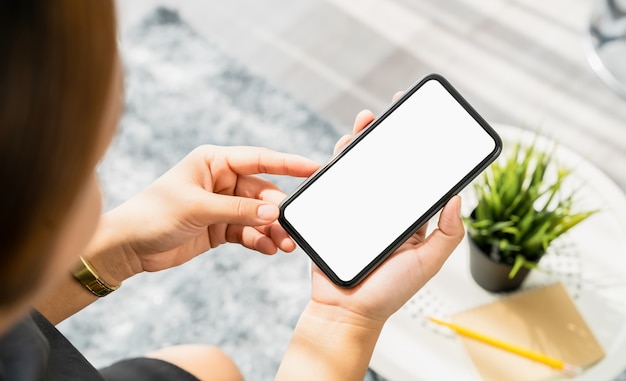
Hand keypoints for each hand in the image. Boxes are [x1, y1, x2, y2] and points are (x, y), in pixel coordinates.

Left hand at [96, 145, 318, 281]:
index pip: (258, 158)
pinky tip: (268, 249)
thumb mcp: (197, 208)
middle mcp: (221, 180)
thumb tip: (274, 212)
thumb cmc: (153, 214)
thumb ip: (237, 210)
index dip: (288, 163)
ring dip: (272, 229)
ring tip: (285, 245)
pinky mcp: (220, 227)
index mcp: (214, 162)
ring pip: (259, 215)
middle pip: (262, 193)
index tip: (314, 168)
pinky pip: (248, 232)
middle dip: (279, 211)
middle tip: (294, 229)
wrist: (129, 247)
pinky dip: (259, 240)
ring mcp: (222, 205)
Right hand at [311, 93, 464, 323]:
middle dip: (390, 137)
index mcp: (409, 221)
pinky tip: (345, 146)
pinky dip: (338, 163)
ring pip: (360, 169)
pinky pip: (335, 184)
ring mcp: (357, 210)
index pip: (417, 180)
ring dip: (364, 142)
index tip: (427, 128)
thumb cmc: (389, 293)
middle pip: (387, 167)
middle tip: (396, 108)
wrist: (345, 310)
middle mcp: (384, 210)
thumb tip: (458, 197)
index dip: (422, 154)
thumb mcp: (427, 263)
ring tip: (368, 120)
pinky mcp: (333, 213)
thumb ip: (447, 234)